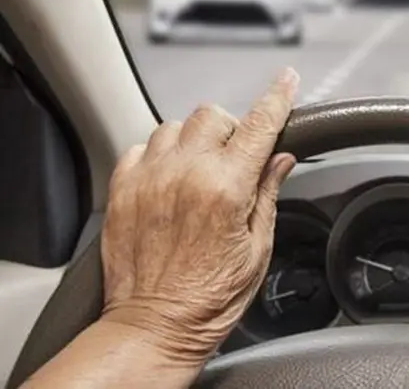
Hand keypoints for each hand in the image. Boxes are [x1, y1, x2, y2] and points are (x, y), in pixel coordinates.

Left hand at [99, 68, 298, 363]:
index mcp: (225, 190)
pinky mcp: (122, 190)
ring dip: (194, 140)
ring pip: (175, 125)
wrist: (154, 326)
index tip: (286, 82)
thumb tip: (281, 160)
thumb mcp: (257, 249)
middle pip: (213, 115)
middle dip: (231, 129)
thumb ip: (267, 194)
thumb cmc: (208, 299)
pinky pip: (141, 146)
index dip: (277, 99)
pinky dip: (159, 154)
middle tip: (237, 159)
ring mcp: (149, 179)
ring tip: (199, 171)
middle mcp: (184, 175)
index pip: (259, 126)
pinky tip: (170, 180)